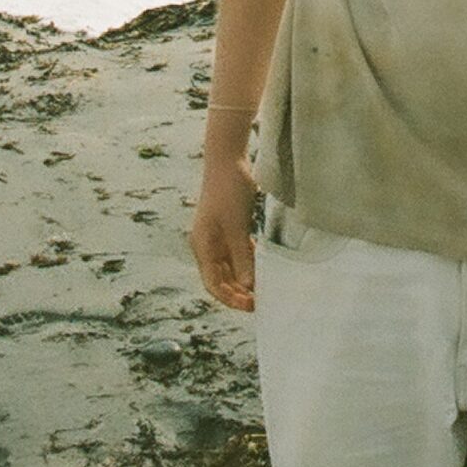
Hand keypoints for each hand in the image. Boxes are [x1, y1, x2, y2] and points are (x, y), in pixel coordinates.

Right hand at [188, 158, 258, 310]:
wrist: (228, 160)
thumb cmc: (228, 190)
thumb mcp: (237, 226)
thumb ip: (242, 257)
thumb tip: (247, 286)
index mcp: (203, 246)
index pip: (213, 284)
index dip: (229, 299)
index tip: (249, 306)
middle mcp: (208, 246)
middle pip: (221, 279)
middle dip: (238, 293)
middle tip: (260, 302)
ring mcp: (218, 238)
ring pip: (230, 268)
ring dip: (244, 280)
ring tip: (263, 290)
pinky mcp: (230, 229)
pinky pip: (238, 254)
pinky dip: (249, 264)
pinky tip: (262, 271)